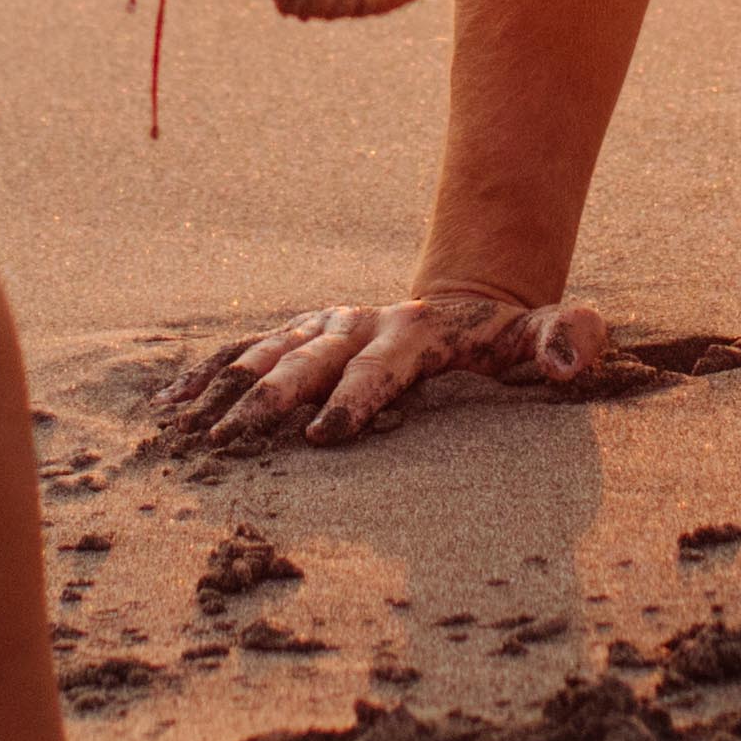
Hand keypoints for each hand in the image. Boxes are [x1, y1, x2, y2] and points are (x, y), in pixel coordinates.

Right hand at [157, 283, 616, 448]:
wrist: (472, 300)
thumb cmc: (513, 338)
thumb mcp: (553, 334)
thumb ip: (570, 340)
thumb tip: (564, 362)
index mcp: (417, 331)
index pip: (382, 365)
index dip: (355, 397)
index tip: (326, 434)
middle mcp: (361, 323)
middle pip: (310, 358)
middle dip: (273, 399)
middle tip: (237, 441)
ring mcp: (326, 327)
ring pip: (267, 353)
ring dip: (228, 390)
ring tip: (189, 429)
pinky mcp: (301, 336)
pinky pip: (244, 352)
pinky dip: (207, 375)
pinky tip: (169, 406)